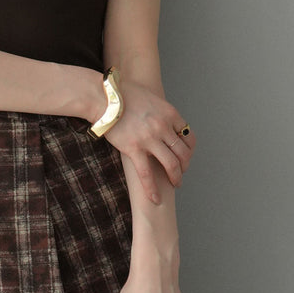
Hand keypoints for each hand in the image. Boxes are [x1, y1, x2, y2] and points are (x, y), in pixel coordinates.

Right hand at [103, 77, 194, 200]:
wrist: (104, 98)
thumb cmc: (123, 94)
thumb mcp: (150, 96)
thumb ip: (159, 108)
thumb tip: (159, 115)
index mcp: (170, 113)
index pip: (189, 136)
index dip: (190, 150)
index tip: (186, 157)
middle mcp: (163, 127)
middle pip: (182, 152)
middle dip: (184, 166)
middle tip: (181, 173)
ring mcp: (150, 139)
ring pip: (171, 164)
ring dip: (176, 177)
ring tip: (175, 184)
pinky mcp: (134, 149)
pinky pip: (147, 174)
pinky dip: (152, 189)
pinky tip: (155, 199)